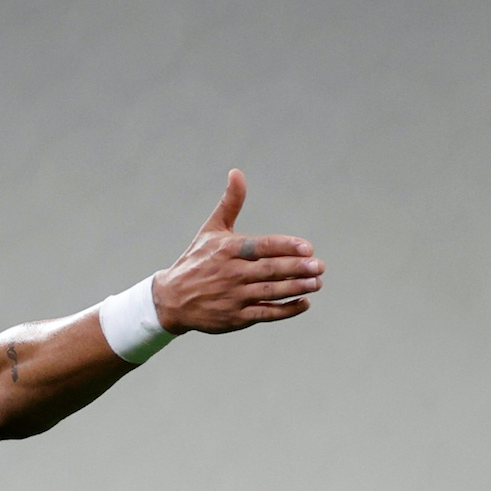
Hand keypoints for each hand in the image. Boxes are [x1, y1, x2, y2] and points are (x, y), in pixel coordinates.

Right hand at [152, 169, 324, 334]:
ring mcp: (233, 297)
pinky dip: (286, 310)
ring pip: (271, 292)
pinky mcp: (235, 318)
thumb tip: (237, 173)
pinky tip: (303, 303)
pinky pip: (266, 314)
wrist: (171, 300)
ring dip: (296, 288)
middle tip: (319, 266)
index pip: (261, 246)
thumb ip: (230, 203)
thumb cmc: (196, 260)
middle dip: (297, 268)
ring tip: (316, 283)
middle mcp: (231, 273)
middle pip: (270, 270)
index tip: (307, 247)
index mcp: (227, 250)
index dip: (286, 247)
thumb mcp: (210, 230)